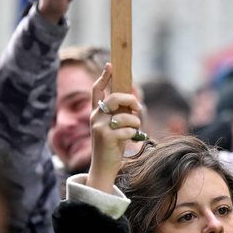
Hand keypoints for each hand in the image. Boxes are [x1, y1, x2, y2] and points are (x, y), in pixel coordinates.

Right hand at [87, 64, 143, 192]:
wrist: (103, 167)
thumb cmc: (112, 146)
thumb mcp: (113, 126)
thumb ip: (119, 113)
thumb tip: (132, 100)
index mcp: (96, 113)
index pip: (96, 90)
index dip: (104, 76)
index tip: (110, 65)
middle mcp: (95, 117)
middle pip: (114, 98)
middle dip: (129, 100)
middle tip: (137, 106)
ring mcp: (100, 127)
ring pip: (125, 115)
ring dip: (135, 121)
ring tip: (135, 128)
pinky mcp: (107, 137)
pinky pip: (128, 129)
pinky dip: (134, 134)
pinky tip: (130, 140)